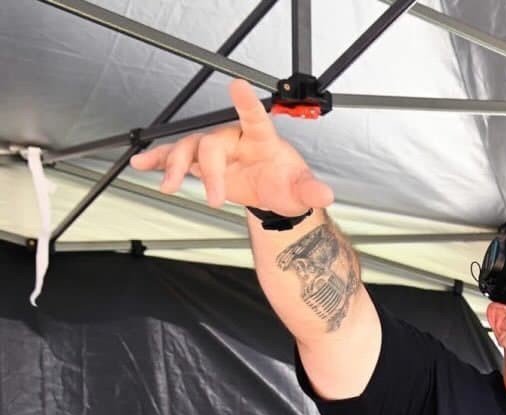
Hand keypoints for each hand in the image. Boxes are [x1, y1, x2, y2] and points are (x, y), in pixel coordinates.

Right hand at [130, 79, 333, 215]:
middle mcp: (234, 139)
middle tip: (213, 199)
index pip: (254, 117)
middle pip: (211, 145)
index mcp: (261, 139)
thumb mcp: (301, 190)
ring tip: (168, 185)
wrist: (273, 194)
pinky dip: (157, 161)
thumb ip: (311, 191)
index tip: (238, 85)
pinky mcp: (200, 163)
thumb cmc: (287, 183)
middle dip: (209, 173)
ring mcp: (215, 150)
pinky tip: (141, 165)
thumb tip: (327, 194)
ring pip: (187, 149)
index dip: (246, 103)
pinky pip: (174, 158)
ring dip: (174, 166)